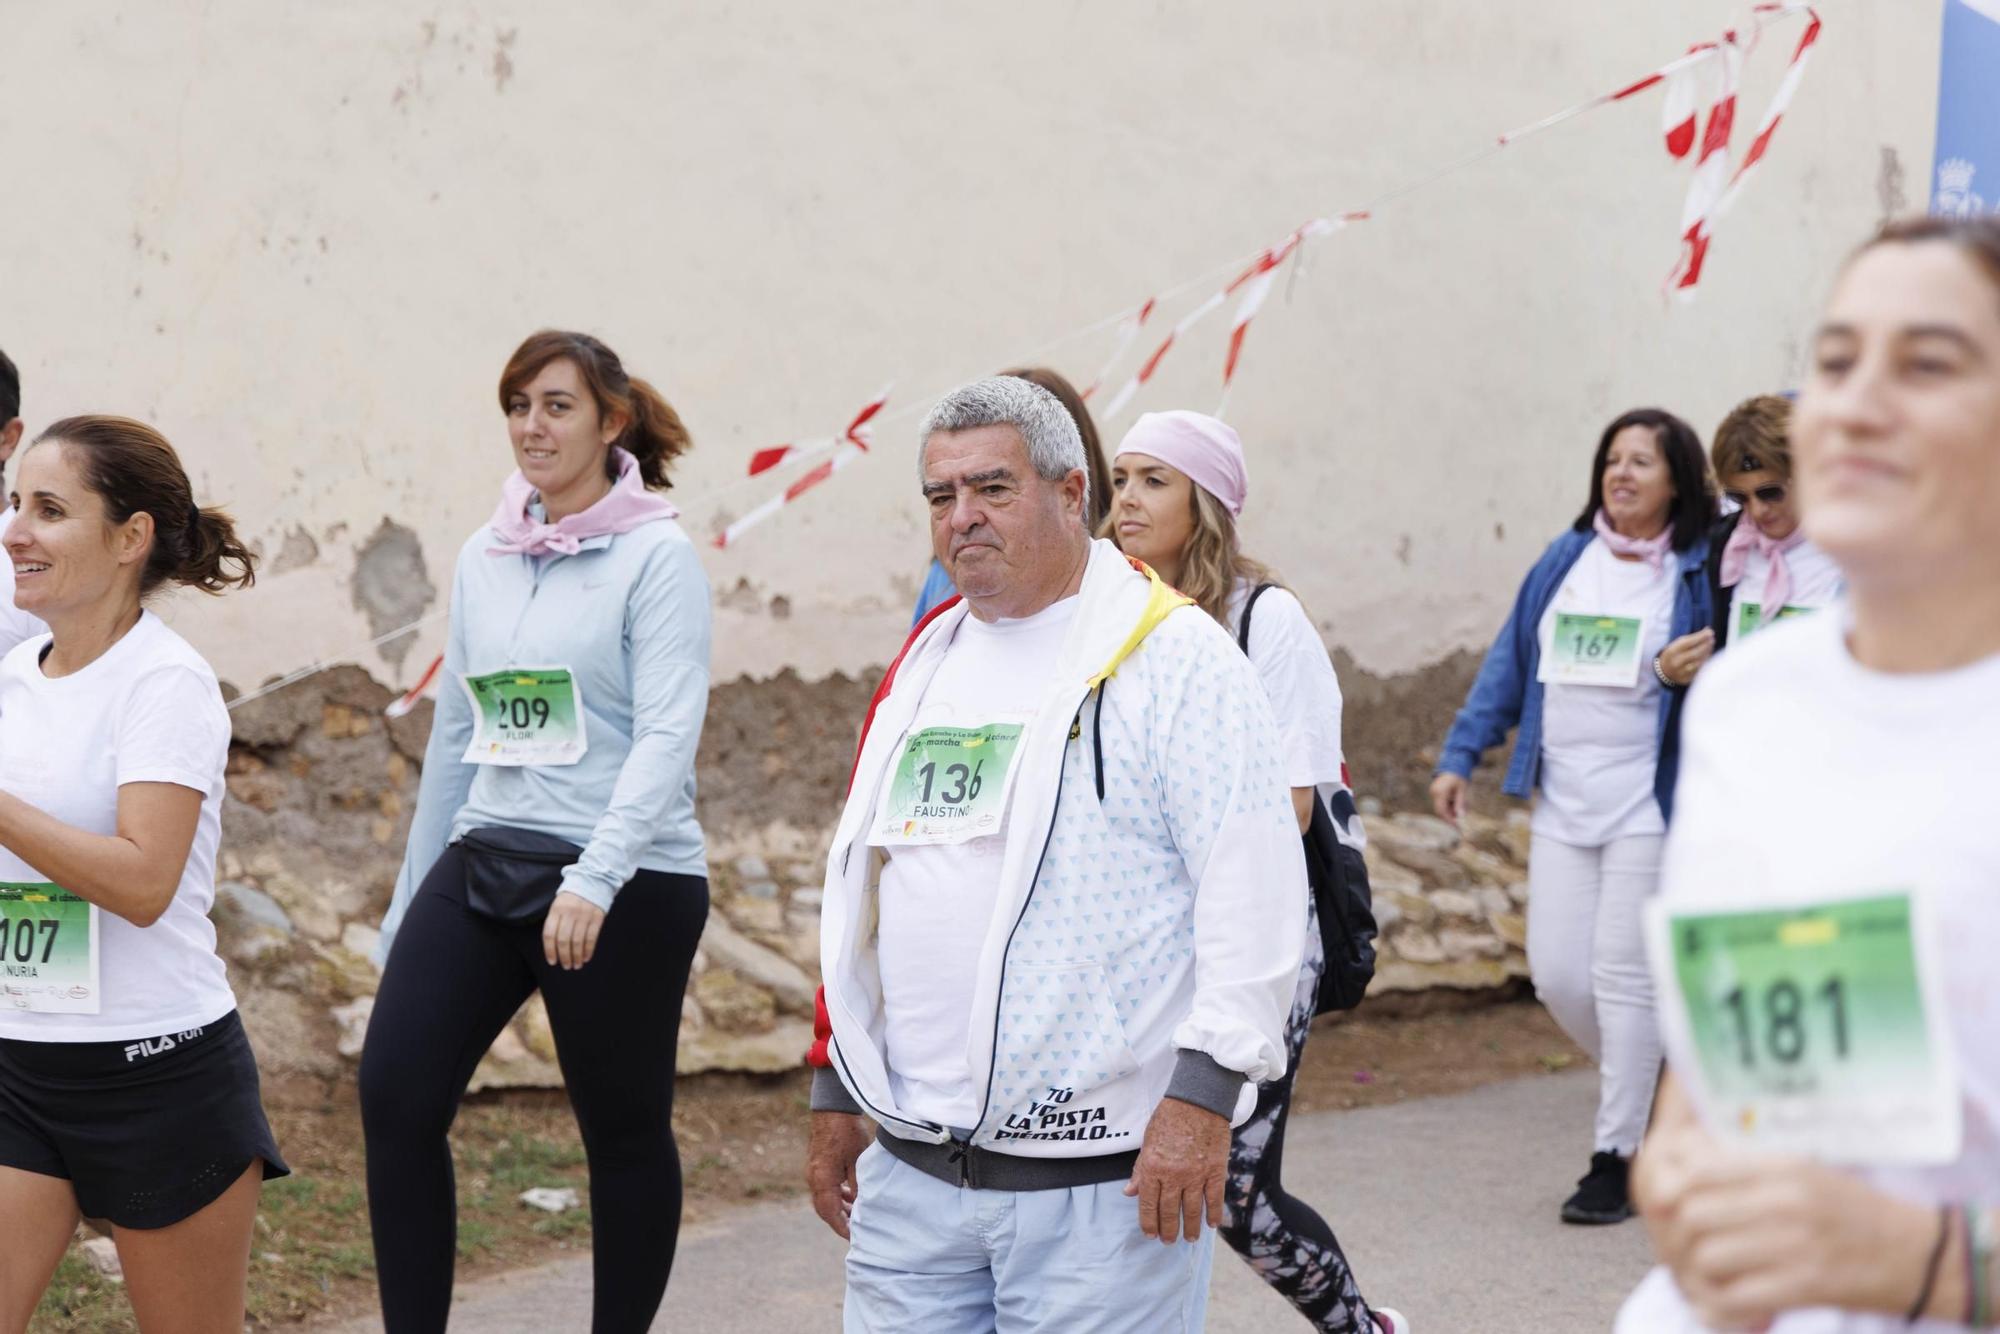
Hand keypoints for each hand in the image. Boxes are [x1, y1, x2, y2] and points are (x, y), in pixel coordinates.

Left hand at [541, 891, 605, 969]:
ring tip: (576, 965)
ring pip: (578, 941)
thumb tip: (553, 946)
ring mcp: (584, 915)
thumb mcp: (558, 904)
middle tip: (566, 966)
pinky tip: (586, 957)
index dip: (550, 950)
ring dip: (576, 956)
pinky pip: (591, 938)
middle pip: (563, 940)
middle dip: (564, 956)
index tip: (552, 961)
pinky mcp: (597, 917)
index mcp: (556, 909)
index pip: (549, 934)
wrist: (594, 880)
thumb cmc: (572, 896)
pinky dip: (588, 950)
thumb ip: (555, 921)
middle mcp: (569, 913)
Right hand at [806, 1112, 872, 1239]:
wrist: (832, 1108)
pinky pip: (824, 1187)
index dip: (842, 1228)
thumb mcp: (858, 1161)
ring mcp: (813, 1172)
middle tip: (855, 1230)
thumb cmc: (847, 1132)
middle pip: (824, 1209)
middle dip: (839, 1221)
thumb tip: (860, 1206)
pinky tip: (849, 1195)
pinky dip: (835, 1195)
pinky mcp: (817, 1165)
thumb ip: (858, 1187)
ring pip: (824, 1199)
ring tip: (855, 1213)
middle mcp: (814, 1179)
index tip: (853, 1238)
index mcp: (822, 1180)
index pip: (830, 1213)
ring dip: (838, 1208)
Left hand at [1124, 1097, 1228, 1242]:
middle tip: (1168, 1241)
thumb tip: (1130, 1192)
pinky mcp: (1216, 1171)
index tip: (1150, 1234)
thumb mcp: (1147, 1141)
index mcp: (1153, 1167)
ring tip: (1189, 1238)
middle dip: (1168, 1230)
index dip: (1148, 1222)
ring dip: (1190, 1227)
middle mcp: (1173, 1174)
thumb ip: (1140, 1170)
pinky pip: (1214, 1199)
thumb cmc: (1169, 1118)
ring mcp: (1196, 1174)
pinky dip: (1213, 1213)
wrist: (1198, 1100)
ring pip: (1192, 1210)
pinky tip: (1211, 1224)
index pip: (1148, 1203)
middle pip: (1169, 1211)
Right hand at [1429, 772, 1467, 827]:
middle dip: (1450, 816)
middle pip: (1440, 810)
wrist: (1453, 764)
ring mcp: (1433, 792)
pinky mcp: (1435, 791)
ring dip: (1450, 810)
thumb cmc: (1459, 777)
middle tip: (1460, 820)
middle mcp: (1434, 792)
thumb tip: (1460, 816)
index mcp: (1440, 792)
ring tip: (1462, 805)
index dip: (1448, 820)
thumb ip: (1460, 803)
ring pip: (1440, 807)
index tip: (1456, 827)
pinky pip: (1441, 802)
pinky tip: (1456, 801)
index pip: (1442, 811)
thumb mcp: (1462, 790)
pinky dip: (1448, 805)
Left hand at [1637, 1088, 1935, 1326]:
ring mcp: (1795, 1245)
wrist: (1918, 1254)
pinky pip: (1736, 1297)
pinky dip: (1722, 1303)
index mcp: (1781, 1166)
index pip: (1697, 1169)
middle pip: (1692, 1213)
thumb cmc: (1852, 1209)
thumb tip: (1682, 1166)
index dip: (1671, 1187)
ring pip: (1707, 1255)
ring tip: (1705, 1274)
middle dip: (1678, 1233)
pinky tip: (1728, 1300)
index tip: (1669, 1204)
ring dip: (1698, 1270)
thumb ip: (1744, 1166)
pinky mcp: (1806, 1286)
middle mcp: (1784, 1201)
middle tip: (1682, 1247)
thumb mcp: (1802, 1168)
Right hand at [1656, 628, 1715, 686]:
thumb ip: (1692, 638)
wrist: (1664, 671)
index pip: (1688, 643)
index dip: (1700, 637)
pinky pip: (1700, 669)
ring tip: (1711, 645)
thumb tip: (1708, 631)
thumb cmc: (1674, 654)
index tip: (1710, 632)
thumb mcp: (1677, 644)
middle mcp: (1676, 663)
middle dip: (1706, 645)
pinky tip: (1708, 655)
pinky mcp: (1687, 679)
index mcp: (1671, 652)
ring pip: (1699, 662)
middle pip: (1695, 653)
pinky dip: (1705, 661)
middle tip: (1712, 639)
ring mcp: (1681, 672)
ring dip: (1707, 653)